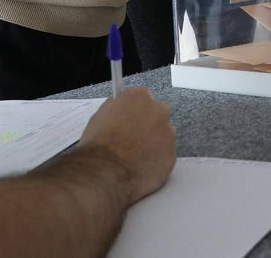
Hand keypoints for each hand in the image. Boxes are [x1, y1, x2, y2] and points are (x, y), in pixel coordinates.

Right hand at [80, 87, 176, 203]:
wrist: (105, 172)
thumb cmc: (99, 144)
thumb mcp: (100, 116)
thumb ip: (116, 108)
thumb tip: (121, 110)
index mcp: (140, 97)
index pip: (141, 98)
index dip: (133, 112)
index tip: (129, 120)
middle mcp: (159, 111)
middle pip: (156, 115)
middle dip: (146, 126)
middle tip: (131, 140)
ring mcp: (168, 134)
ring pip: (163, 136)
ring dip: (153, 144)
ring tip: (134, 157)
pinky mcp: (171, 155)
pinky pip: (165, 156)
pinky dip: (155, 161)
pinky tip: (140, 167)